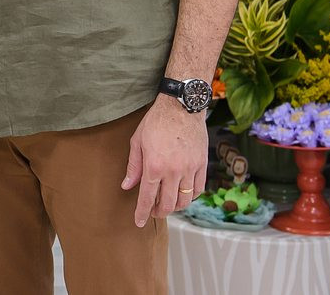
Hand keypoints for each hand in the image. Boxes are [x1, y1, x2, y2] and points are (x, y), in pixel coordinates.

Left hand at [121, 97, 208, 226]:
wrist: (181, 107)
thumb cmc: (156, 121)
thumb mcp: (137, 141)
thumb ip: (133, 167)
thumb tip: (127, 186)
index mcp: (154, 166)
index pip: (147, 198)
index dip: (142, 213)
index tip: (139, 222)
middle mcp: (173, 171)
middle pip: (168, 204)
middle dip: (159, 212)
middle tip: (153, 211)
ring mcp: (190, 169)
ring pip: (185, 200)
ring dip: (175, 207)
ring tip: (167, 203)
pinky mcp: (202, 165)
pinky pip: (199, 189)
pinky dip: (191, 197)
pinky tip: (183, 194)